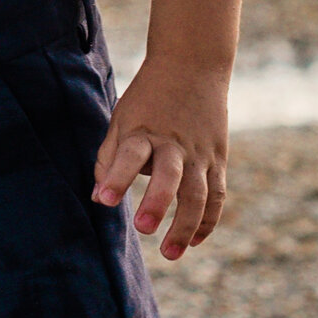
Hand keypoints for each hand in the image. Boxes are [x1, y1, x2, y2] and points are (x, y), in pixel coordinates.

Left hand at [91, 61, 228, 260]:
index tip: (104, 200)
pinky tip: (194, 242)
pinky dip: (208, 220)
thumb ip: (109, 157)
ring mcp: (200, 152)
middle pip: (170, 175)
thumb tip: (99, 198)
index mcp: (144, 130)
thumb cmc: (149, 98)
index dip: (116, 178)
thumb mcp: (123, 118)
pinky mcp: (217, 158)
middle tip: (142, 228)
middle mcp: (174, 142)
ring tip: (170, 253)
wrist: (193, 63)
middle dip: (157, 202)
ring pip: (198, 192)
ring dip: (186, 225)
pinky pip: (217, 194)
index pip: (129, 155)